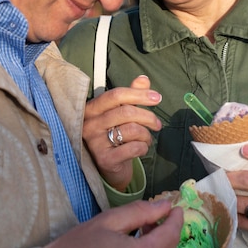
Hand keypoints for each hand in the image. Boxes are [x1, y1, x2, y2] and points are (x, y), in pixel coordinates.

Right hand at [43, 199, 182, 247]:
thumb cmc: (78, 246)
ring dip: (161, 246)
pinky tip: (139, 246)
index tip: (176, 208)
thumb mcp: (109, 221)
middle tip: (155, 217)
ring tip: (144, 231)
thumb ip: (140, 212)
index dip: (176, 220)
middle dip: (167, 232)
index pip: (170, 235)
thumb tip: (165, 206)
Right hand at [83, 75, 162, 190]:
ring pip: (132, 130)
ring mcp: (95, 142)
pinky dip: (144, 148)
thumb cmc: (115, 135)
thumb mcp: (122, 113)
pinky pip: (134, 148)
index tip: (157, 97)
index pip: (116, 95)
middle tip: (157, 124)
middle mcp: (89, 124)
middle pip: (126, 112)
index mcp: (92, 108)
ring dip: (146, 135)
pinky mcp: (104, 159)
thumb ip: (131, 95)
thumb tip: (143, 79)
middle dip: (148, 117)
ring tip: (146, 139)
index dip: (139, 94)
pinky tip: (141, 149)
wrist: (109, 168)